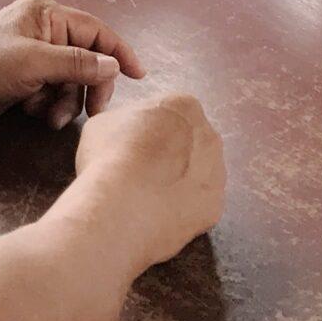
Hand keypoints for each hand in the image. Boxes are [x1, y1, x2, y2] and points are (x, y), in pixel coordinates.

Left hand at [0, 0, 144, 133]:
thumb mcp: (34, 63)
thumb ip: (77, 63)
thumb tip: (113, 65)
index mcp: (46, 15)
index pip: (96, 31)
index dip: (119, 52)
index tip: (139, 75)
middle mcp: (44, 32)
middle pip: (86, 61)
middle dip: (86, 88)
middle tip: (91, 112)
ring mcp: (34, 57)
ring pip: (70, 82)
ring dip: (64, 102)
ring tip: (47, 115)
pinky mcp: (25, 81)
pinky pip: (52, 94)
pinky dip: (47, 106)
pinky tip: (31, 112)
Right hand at [71, 90, 227, 266]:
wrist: (120, 208)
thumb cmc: (109, 157)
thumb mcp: (103, 122)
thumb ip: (125, 121)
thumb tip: (128, 133)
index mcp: (184, 106)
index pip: (170, 113)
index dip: (149, 130)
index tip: (133, 146)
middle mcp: (210, 135)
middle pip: (192, 142)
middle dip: (172, 154)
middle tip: (142, 172)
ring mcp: (217, 173)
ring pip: (200, 174)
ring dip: (181, 181)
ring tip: (150, 197)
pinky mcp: (216, 207)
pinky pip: (199, 205)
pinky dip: (183, 209)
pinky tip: (160, 214)